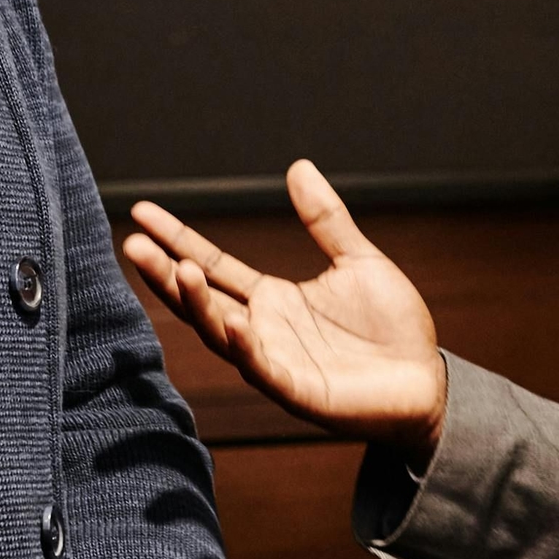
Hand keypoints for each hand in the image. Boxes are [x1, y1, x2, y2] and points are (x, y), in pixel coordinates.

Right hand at [122, 161, 447, 455]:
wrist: (426, 381)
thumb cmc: (393, 327)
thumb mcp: (358, 260)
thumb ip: (326, 220)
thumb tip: (298, 167)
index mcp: (273, 299)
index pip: (213, 264)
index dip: (178, 240)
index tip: (142, 212)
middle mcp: (263, 330)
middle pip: (202, 299)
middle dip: (166, 274)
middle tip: (132, 244)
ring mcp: (276, 362)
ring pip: (222, 333)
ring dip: (199, 305)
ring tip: (179, 271)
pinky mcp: (299, 391)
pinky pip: (263, 369)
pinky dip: (245, 348)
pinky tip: (231, 323)